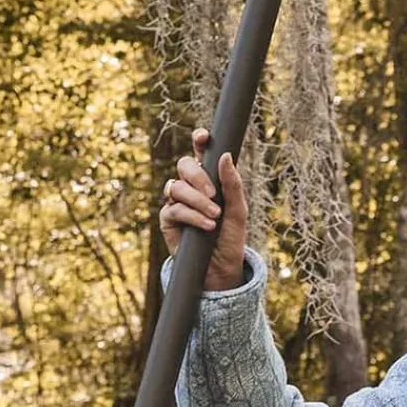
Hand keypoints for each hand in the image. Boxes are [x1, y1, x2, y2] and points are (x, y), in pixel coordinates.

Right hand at [160, 123, 247, 290]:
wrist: (221, 268)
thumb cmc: (231, 238)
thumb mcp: (238, 211)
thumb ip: (232, 184)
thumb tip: (225, 156)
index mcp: (209, 179)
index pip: (201, 154)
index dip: (199, 141)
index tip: (203, 137)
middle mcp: (191, 187)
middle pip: (184, 165)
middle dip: (197, 176)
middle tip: (213, 194)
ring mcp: (177, 202)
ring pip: (176, 186)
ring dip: (197, 200)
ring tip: (214, 216)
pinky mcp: (168, 219)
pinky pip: (174, 208)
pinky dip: (192, 216)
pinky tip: (206, 226)